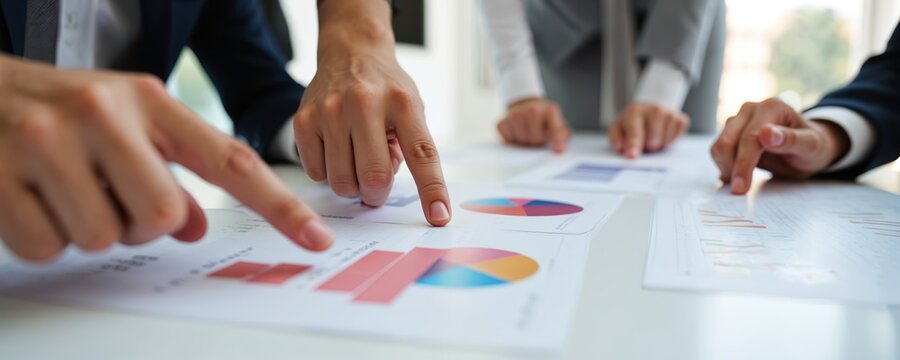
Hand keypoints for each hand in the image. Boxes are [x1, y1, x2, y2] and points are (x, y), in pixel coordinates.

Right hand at [0, 55, 331, 261]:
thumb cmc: (58, 111)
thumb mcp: (122, 126)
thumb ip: (167, 172)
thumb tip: (196, 227)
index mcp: (146, 100)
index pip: (228, 160)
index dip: (278, 205)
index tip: (316, 238)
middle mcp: (103, 113)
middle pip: (163, 217)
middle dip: (139, 224)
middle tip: (107, 196)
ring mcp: (48, 141)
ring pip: (105, 238)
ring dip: (88, 230)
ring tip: (65, 190)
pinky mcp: (0, 174)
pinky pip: (49, 247)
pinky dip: (43, 237)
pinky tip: (30, 198)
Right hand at [294, 0, 450, 225]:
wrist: (351, 53)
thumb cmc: (386, 90)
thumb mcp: (412, 110)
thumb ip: (409, 149)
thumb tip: (383, 190)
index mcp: (403, 103)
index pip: (422, 154)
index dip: (432, 191)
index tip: (439, 217)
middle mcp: (365, 103)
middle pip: (373, 177)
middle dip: (376, 194)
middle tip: (375, 186)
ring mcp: (330, 110)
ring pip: (341, 182)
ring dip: (352, 184)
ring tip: (356, 158)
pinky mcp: (304, 120)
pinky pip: (316, 173)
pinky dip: (328, 172)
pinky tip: (335, 148)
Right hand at [496, 98, 570, 152]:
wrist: (528, 107)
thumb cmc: (545, 121)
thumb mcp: (560, 126)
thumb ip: (562, 136)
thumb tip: (559, 150)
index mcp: (550, 109)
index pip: (555, 129)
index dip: (557, 140)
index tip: (558, 150)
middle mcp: (532, 108)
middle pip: (535, 139)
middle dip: (538, 143)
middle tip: (539, 139)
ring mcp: (515, 113)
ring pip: (521, 140)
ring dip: (524, 142)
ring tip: (528, 136)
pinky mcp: (501, 122)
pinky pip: (506, 140)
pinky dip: (511, 141)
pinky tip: (517, 134)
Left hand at [608, 103, 688, 157]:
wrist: (649, 109)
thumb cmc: (631, 122)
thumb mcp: (617, 128)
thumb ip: (616, 139)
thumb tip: (622, 150)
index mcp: (634, 111)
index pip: (634, 132)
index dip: (633, 145)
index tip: (632, 155)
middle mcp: (654, 109)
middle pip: (653, 141)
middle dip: (646, 147)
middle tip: (643, 141)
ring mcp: (670, 113)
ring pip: (665, 143)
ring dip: (657, 145)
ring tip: (651, 137)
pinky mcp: (681, 119)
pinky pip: (675, 140)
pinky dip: (668, 141)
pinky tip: (662, 133)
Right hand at [710, 98, 849, 194]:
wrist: (807, 147)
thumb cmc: (813, 146)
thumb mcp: (811, 146)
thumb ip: (791, 139)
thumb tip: (766, 133)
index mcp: (771, 107)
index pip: (749, 137)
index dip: (743, 163)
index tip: (741, 188)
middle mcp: (750, 109)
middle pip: (727, 141)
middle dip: (731, 168)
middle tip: (740, 190)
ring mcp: (738, 119)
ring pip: (719, 146)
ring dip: (726, 168)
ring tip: (743, 183)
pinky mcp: (730, 132)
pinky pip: (718, 151)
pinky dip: (724, 166)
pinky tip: (737, 176)